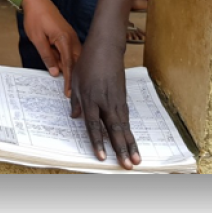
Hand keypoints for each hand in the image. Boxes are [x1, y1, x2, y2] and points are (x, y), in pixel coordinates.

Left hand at [20, 0, 81, 96]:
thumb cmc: (35, 18)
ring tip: (70, 85)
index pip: (69, 64)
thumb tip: (55, 72)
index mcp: (64, 39)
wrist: (36, 1)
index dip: (69, 80)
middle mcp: (71, 38)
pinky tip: (65, 69)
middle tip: (72, 93)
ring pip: (75, 58)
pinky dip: (69, 61)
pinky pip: (72, 52)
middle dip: (75, 78)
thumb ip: (47, 56)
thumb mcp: (37, 39)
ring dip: (72, 70)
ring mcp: (71, 37)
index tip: (69, 92)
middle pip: (76, 62)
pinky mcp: (67, 36)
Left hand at [69, 37, 140, 168]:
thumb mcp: (75, 80)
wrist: (106, 47)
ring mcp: (117, 100)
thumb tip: (75, 118)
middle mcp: (105, 101)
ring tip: (136, 159)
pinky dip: (130, 131)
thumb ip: (76, 101)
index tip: (102, 157)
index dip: (97, 142)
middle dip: (121, 149)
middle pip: (114, 129)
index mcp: (91, 98)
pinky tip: (132, 143)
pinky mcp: (123, 97)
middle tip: (127, 165)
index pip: (93, 125)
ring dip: (130, 143)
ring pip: (124, 126)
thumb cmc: (88, 62)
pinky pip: (127, 118)